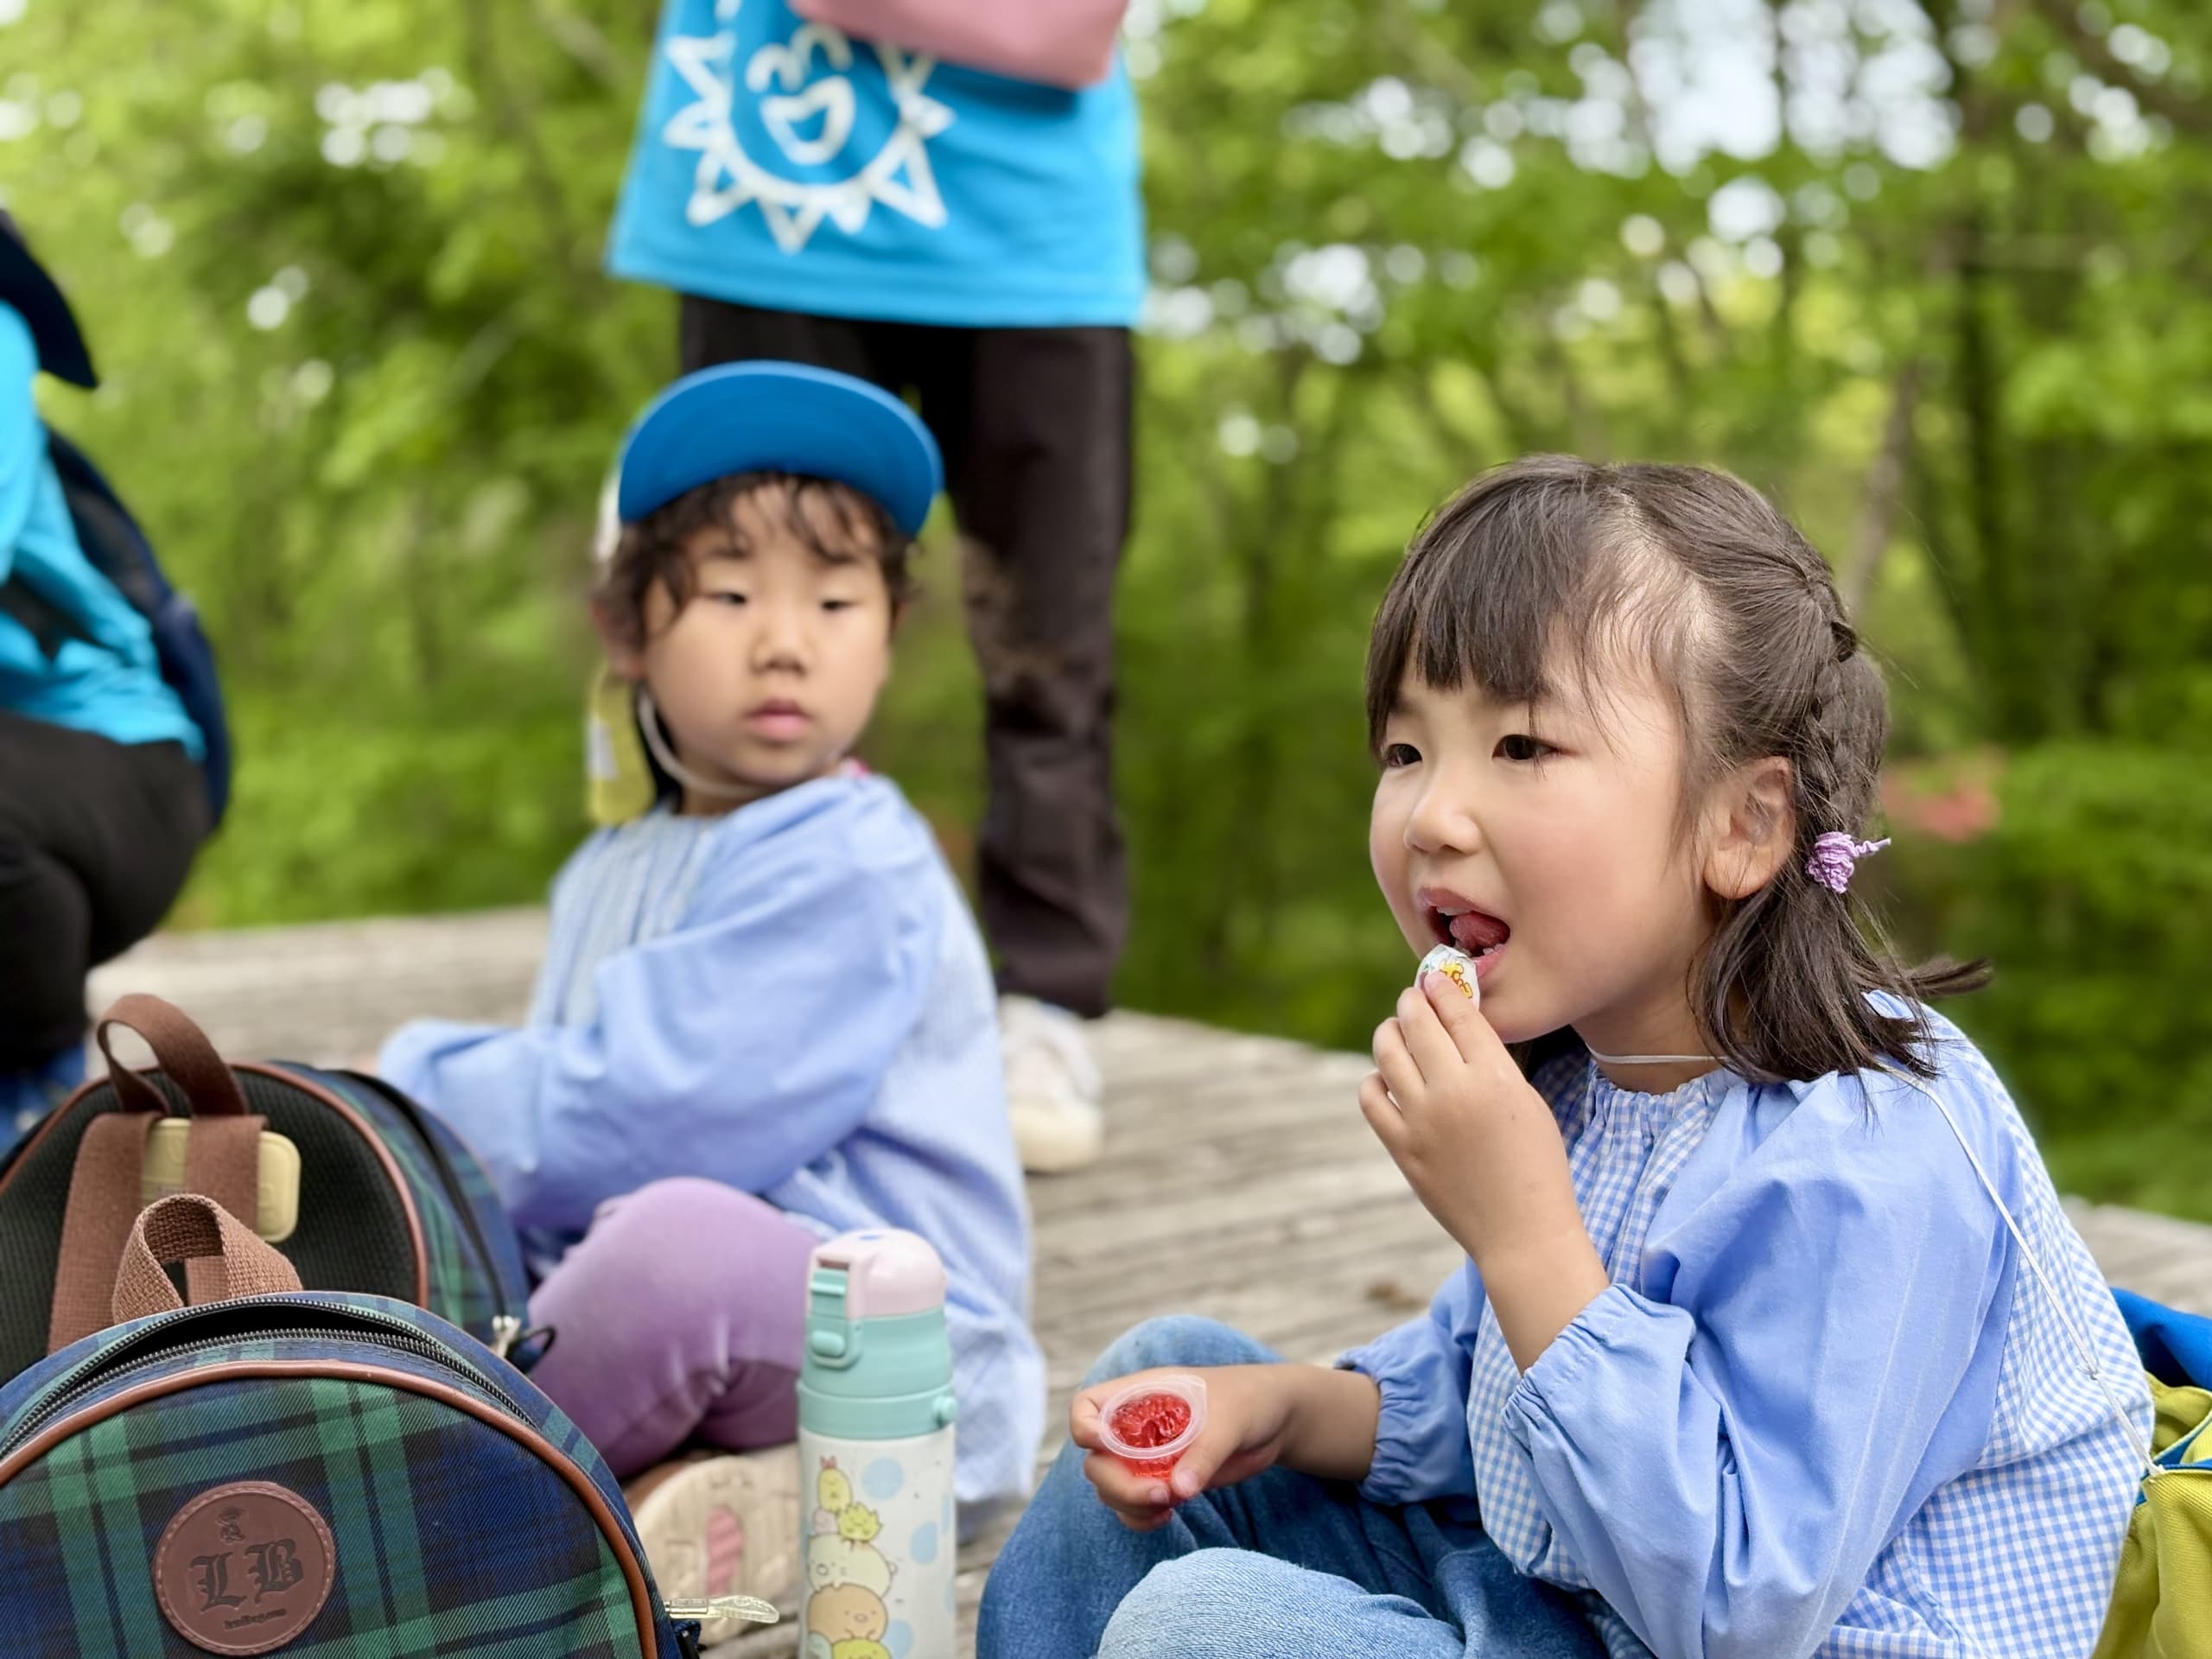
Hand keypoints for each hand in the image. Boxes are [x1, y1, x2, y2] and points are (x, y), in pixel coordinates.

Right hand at [1069, 1365, 1297, 1531]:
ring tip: (1171, 1504)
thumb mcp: (1229, 1419)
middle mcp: (1134, 1427)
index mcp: (1139, 1394)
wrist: (1274, 1421)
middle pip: (1096, 1461)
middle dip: (1118, 1484)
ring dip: (1131, 1505)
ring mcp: (1145, 1457)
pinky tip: (1169, 1516)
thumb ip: (1203, 1453)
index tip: (1106, 1446)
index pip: (1087, 1407)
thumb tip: (1178, 1490)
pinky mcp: (1162, 1481)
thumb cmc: (1248, 1401)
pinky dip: (1140, 1518)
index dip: (1085, 1429)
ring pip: (1110, 1489)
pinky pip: (1133, 1508)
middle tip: (1160, 1495)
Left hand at [1360, 973, 1607, 1367]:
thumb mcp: (1527, 1101)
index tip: (1434, 979)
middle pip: (1417, 1023)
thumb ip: (1492, 1061)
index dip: (1443, 989)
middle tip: (1412, 998)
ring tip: (1396, 1030)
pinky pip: (1371, 1097)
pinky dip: (1376, 1080)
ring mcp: (1422, 1121)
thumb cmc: (1536, 1164)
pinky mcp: (1402, 1147)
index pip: (1458, 1013)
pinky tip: (1387, 1079)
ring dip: (1389, 1032)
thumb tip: (1456, 1021)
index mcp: (1495, 1077)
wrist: (1521, 1230)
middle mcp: (1454, 1093)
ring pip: (1387, 1052)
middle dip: (1412, 1002)